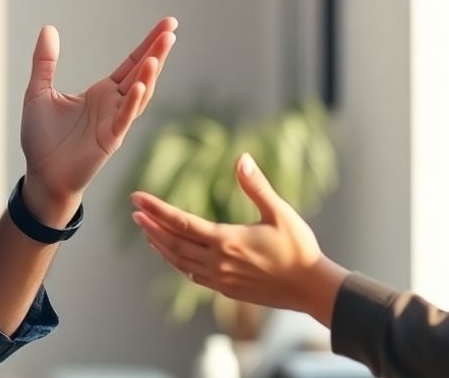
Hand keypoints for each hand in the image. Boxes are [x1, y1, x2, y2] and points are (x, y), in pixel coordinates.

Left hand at [20, 18, 176, 218]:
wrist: (41, 175)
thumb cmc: (42, 138)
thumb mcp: (38, 92)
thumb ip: (45, 62)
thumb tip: (48, 28)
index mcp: (102, 92)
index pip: (131, 63)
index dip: (148, 44)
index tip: (168, 24)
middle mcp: (114, 104)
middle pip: (141, 73)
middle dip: (157, 51)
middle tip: (171, 28)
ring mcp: (115, 122)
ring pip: (138, 94)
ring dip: (149, 74)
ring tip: (158, 53)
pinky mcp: (110, 140)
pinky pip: (124, 118)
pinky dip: (134, 102)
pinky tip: (141, 86)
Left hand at [130, 153, 347, 324]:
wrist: (312, 289)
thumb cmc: (299, 248)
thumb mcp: (279, 212)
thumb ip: (256, 186)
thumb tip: (241, 158)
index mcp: (228, 241)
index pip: (181, 222)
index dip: (156, 209)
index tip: (137, 198)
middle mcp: (219, 262)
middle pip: (174, 244)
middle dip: (152, 227)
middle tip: (136, 213)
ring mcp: (221, 280)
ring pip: (180, 263)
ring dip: (162, 246)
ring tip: (147, 233)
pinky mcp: (227, 290)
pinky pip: (193, 276)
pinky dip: (178, 263)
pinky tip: (174, 255)